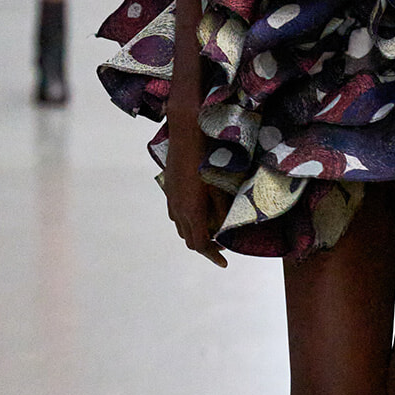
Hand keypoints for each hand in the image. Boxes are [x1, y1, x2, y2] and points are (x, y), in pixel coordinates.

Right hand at [163, 115, 228, 266]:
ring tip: (212, 231)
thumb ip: (221, 211)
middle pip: (189, 240)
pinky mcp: (169, 190)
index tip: (225, 262)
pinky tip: (199, 212)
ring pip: (181, 227)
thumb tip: (224, 229)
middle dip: (206, 246)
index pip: (200, 244)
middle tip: (222, 245)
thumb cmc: (207, 157)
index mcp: (191, 211)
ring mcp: (171, 199)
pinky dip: (188, 221)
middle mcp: (178, 209)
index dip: (213, 255)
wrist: (186, 133)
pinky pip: (176, 214)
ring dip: (196, 233)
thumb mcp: (219, 186)